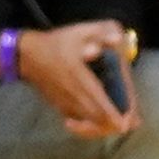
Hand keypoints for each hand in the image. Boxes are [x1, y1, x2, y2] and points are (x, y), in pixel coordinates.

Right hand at [13, 22, 136, 138]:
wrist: (27, 56)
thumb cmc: (56, 44)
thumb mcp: (79, 31)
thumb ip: (101, 33)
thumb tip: (118, 38)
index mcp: (80, 80)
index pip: (100, 106)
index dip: (116, 117)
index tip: (131, 122)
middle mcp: (74, 98)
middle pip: (98, 122)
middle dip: (116, 124)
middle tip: (132, 121)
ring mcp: (66, 106)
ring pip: (88, 126)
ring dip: (105, 127)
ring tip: (120, 122)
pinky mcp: (61, 108)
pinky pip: (80, 124)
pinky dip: (93, 126)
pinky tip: (103, 120)